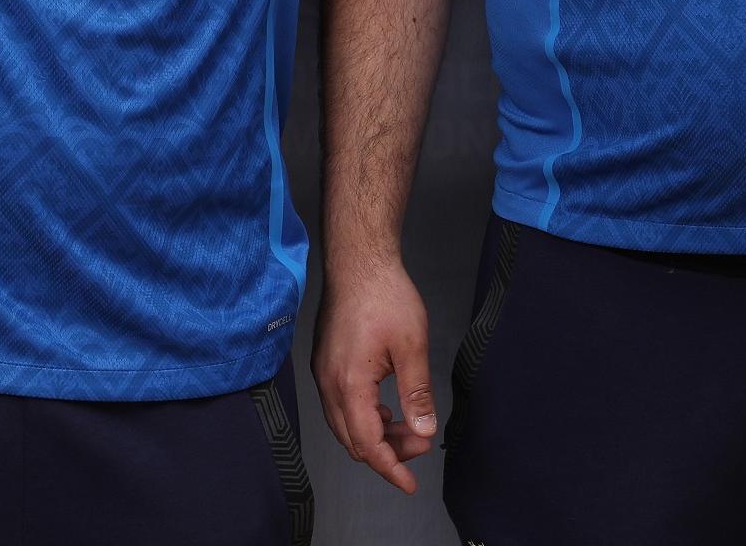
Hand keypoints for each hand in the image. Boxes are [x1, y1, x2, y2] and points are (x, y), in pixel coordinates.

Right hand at [315, 257, 439, 494]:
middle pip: (352, 440)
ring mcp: (322, 373)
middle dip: (386, 452)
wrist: (358, 261)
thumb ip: (416, 393)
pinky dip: (363, 417)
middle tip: (420, 445)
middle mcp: (328, 384)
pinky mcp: (324, 362)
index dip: (390, 468)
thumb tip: (424, 432)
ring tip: (407, 428)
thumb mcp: (412, 345)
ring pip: (344, 425)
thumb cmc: (386, 296)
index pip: (367, 444)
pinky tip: (385, 408)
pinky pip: (339, 406)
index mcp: (349, 384)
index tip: (410, 484)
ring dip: (374, 435)